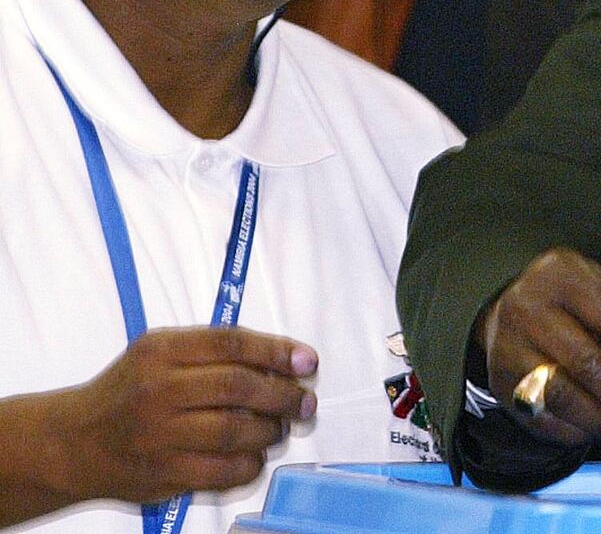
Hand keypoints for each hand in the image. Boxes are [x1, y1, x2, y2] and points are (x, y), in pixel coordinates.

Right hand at [40, 326, 315, 506]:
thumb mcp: (161, 351)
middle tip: (305, 401)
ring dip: (271, 431)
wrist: (75, 442)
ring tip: (280, 427)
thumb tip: (286, 359)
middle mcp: (158, 391)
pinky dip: (251, 464)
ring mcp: (158, 436)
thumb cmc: (131, 389)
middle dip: (284, 394)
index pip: (232, 344)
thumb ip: (215, 348)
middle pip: (238, 388)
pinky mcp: (162, 475)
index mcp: (161, 351)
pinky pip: (222, 472)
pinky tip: (256, 455)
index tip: (307, 362)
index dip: (277, 351)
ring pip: (235, 432)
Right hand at [479, 248, 600, 451]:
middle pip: (589, 364)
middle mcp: (531, 308)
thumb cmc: (568, 300)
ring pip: (563, 395)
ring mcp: (510, 346)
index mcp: (565, 275)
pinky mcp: (500, 382)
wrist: (506, 307)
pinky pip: (541, 417)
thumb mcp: (594, 288)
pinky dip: (575, 431)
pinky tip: (598, 434)